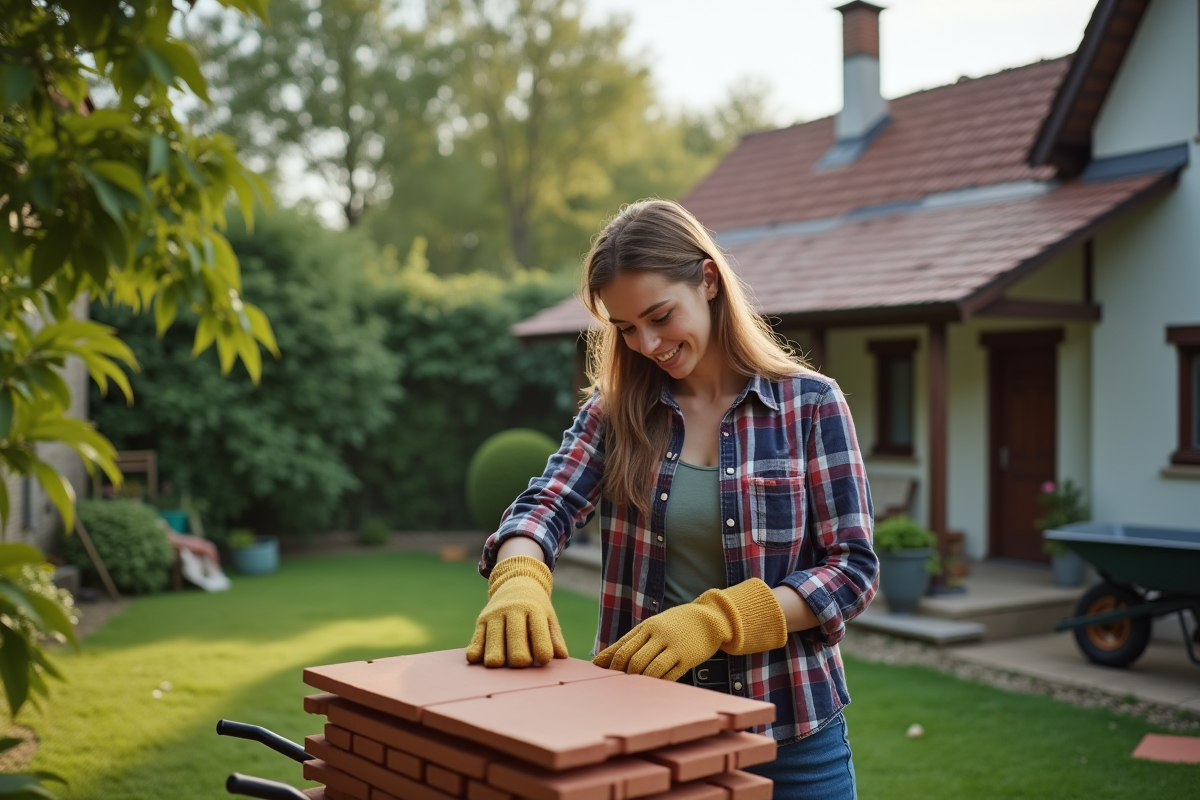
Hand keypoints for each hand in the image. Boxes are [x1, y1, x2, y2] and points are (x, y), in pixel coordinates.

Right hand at [467, 555, 568, 667]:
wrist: (515, 582)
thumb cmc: (536, 607)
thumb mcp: (548, 616)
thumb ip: (554, 637)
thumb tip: (562, 657)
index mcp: (534, 609)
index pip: (539, 636)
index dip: (542, 653)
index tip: (543, 660)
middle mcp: (513, 610)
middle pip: (516, 645)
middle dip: (520, 660)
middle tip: (522, 663)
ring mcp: (495, 615)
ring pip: (494, 646)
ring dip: (498, 660)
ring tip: (501, 665)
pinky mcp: (481, 620)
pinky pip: (476, 642)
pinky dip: (476, 654)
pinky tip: (480, 661)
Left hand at [592, 578, 786, 680]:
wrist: (710, 618)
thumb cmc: (674, 625)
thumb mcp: (651, 627)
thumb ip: (628, 642)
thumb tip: (599, 661)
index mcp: (648, 626)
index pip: (623, 648)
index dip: (611, 664)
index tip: (602, 675)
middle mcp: (660, 635)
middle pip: (634, 660)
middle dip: (624, 675)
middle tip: (620, 685)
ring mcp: (675, 647)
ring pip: (650, 670)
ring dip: (640, 681)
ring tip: (635, 688)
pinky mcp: (688, 659)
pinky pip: (669, 676)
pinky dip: (657, 684)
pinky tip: (653, 688)